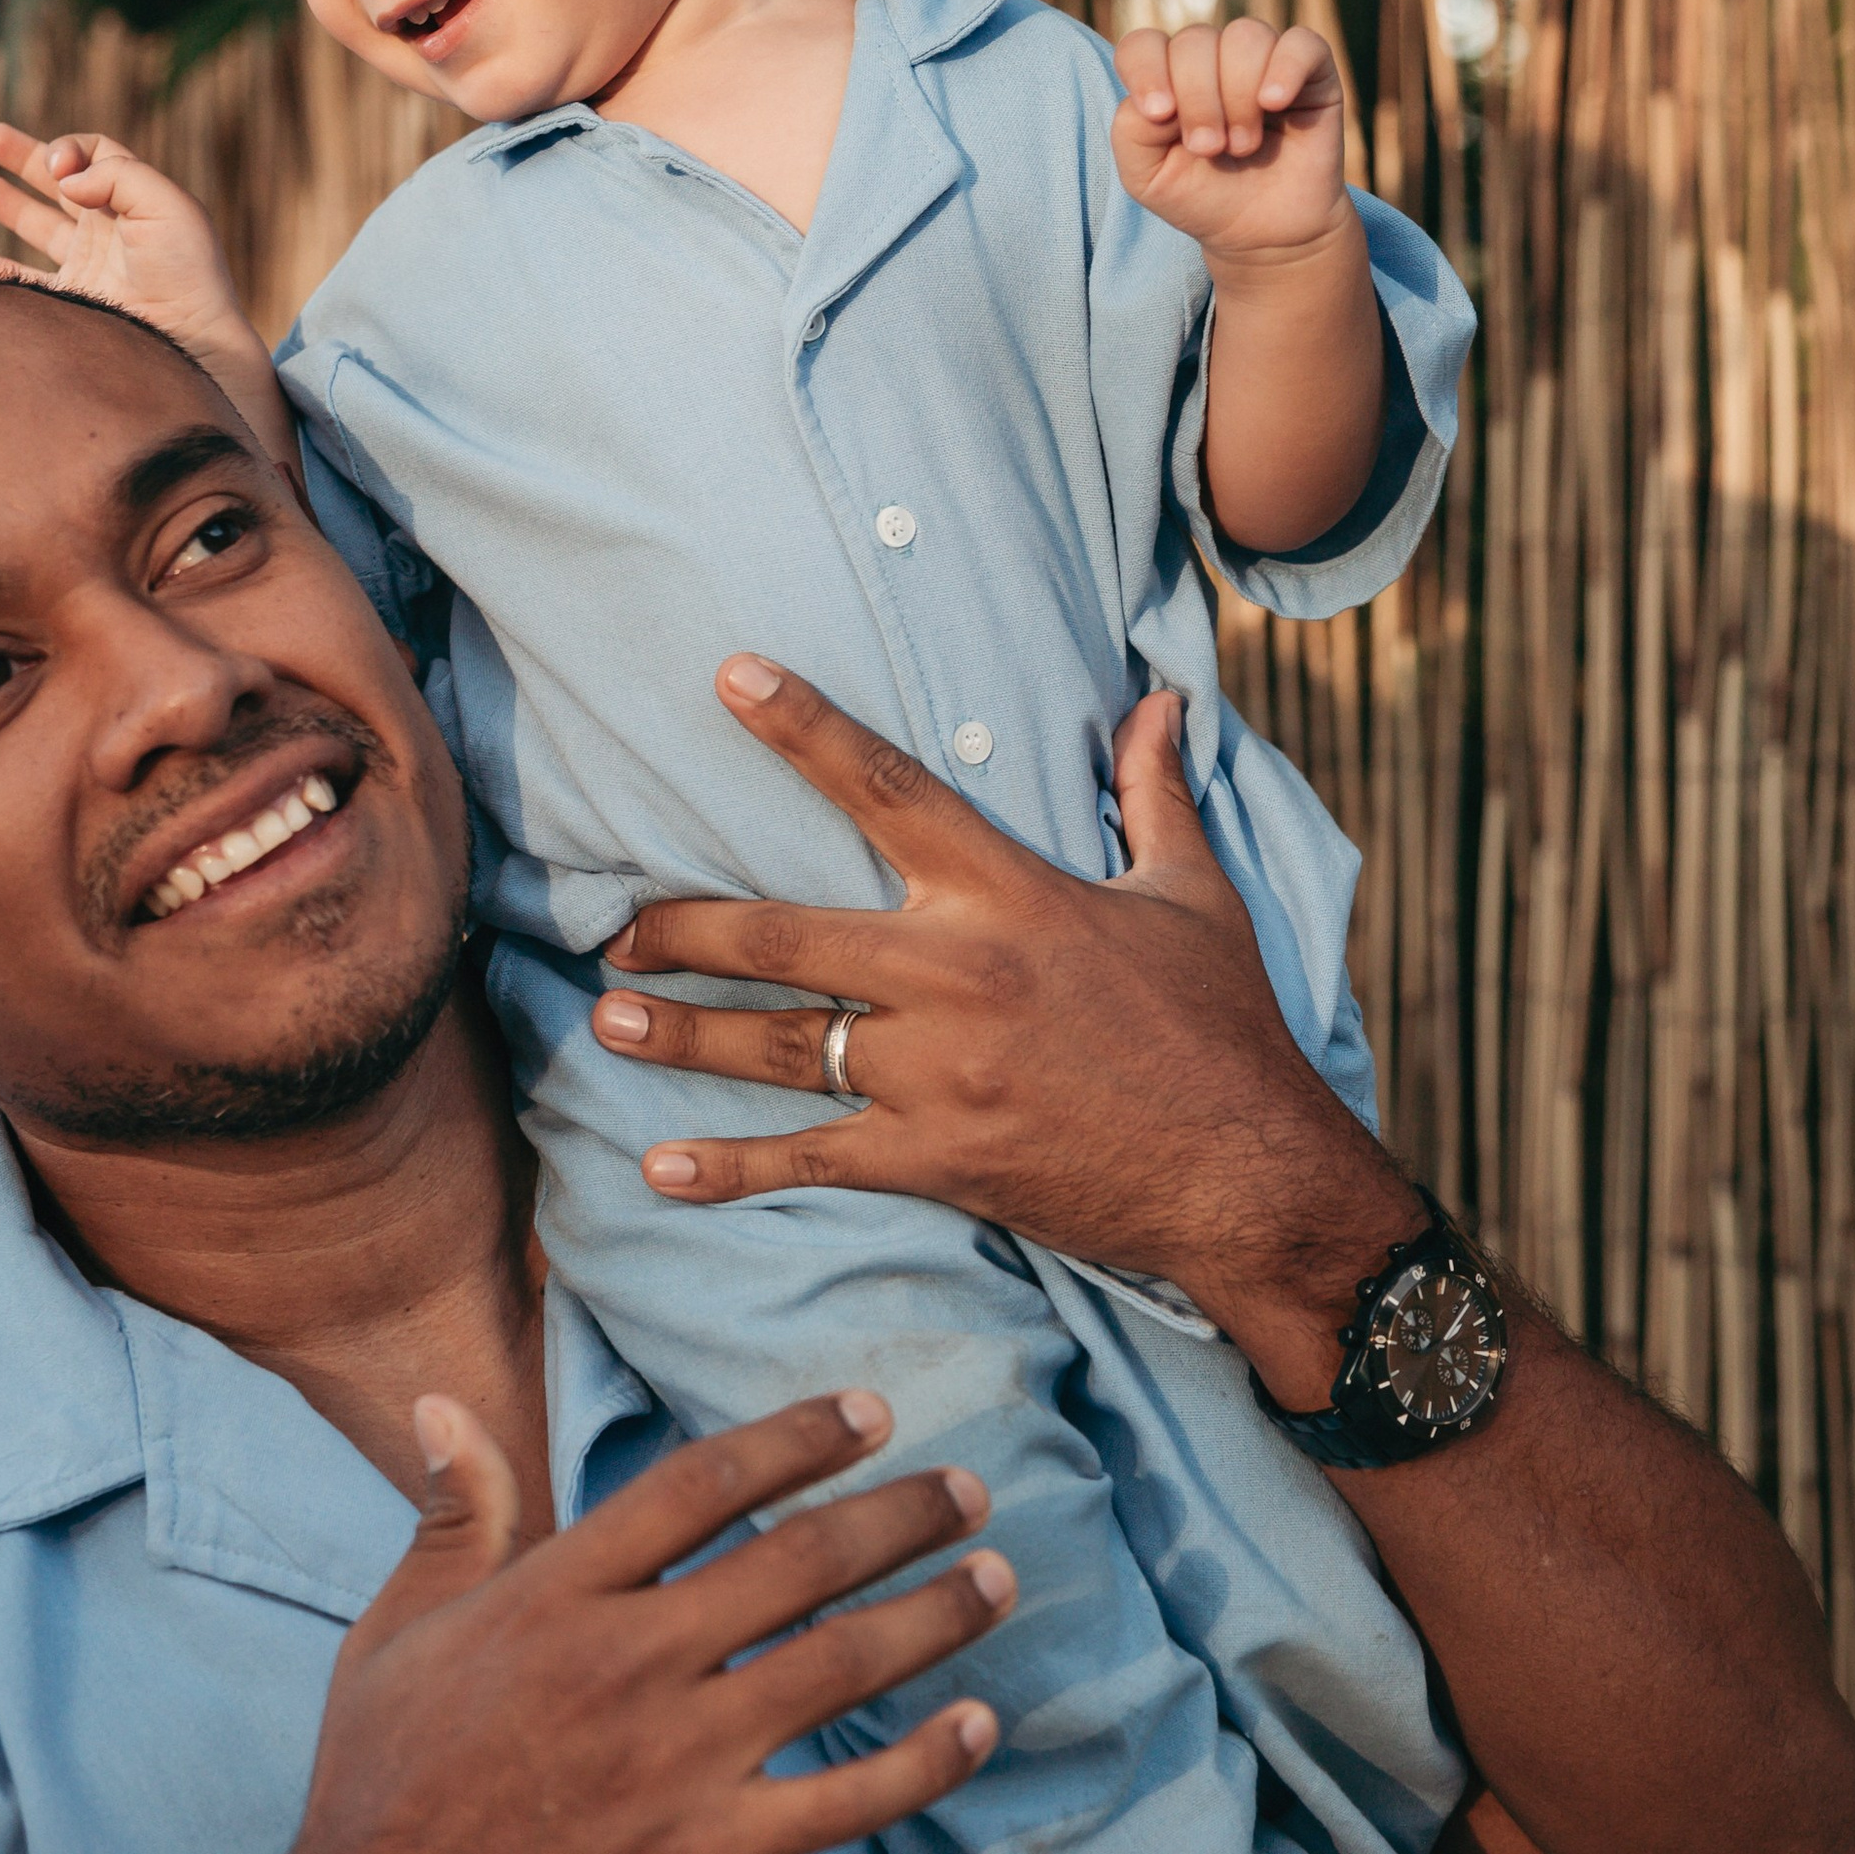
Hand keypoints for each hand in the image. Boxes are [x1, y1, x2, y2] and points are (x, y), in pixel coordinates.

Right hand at [0, 124, 251, 359]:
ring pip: (43, 228)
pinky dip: (7, 273)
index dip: (69, 148)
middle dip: (25, 158)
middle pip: (62, 183)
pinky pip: (31, 285)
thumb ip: (117, 175)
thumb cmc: (186, 272)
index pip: (95, 154)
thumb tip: (71, 182)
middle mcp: (111, 230)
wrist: (188, 343)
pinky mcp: (73, 304)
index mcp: (135, 199)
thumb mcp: (167, 205)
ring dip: (13, 207)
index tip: (57, 168)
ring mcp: (90, 267)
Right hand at [271, 1386, 1009, 1853]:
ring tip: (996, 1579)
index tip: (870, 1413)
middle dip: (897, 1515)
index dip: (796, 1439)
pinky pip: (841, 1802)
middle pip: (795, 1560)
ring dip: (930, 1615)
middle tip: (969, 1488)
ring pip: (836, 1665)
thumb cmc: (380, 1781)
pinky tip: (979, 1727)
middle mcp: (628, 1660)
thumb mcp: (395, 1630)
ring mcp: (674, 1761)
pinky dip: (922, 1764)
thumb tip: (439, 1406)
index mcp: (556, 1593)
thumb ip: (450, 1516)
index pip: (701, 1483)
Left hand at [592, 660, 1417, 1405]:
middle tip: (614, 926)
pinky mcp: (936, 1161)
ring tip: (606, 1017)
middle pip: (786, 936)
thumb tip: (1159, 701)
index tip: (729, 678)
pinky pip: (812, 1161)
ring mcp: (937, 1075)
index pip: (889, 788)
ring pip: (780, 1044)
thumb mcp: (1193, 896)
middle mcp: (956, 975)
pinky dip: (730, 1169)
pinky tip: (659, 1170)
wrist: (1248, 1175)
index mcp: (1010, 895)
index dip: (805, 729)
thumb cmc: (1223, 1027)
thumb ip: (1152, 795)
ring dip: (682, 1034)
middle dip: (687, 930)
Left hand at [1111, 17, 1352, 268]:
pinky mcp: (1311, 71)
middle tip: (1210, 150)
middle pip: (1194, 41)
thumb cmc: (1202, 199)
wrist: (1265, 235)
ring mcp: (1263, 59)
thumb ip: (1131, 131)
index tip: (1160, 115)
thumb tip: (1162, 96)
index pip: (1144, 44)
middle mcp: (1214, 58)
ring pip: (1245, 37)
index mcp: (1168, 76)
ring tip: (1243, 147)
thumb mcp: (1147, 177)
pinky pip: (1301, 43)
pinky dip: (1285, 69)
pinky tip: (1274, 103)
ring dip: (1238, 97)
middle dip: (1198, 100)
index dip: (1147, 71)